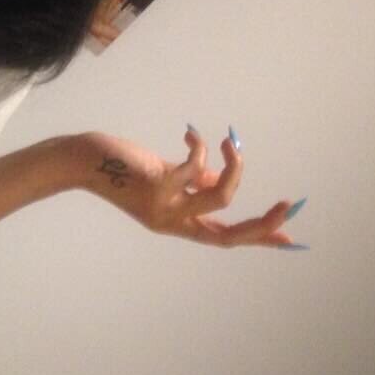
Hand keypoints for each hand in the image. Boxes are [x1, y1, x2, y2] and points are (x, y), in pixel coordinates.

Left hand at [76, 128, 302, 247]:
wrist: (82, 162)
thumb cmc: (121, 168)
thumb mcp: (161, 178)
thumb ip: (192, 182)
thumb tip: (221, 175)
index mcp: (176, 222)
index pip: (225, 238)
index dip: (259, 239)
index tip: (292, 240)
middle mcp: (172, 221)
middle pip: (231, 235)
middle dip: (265, 224)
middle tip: (289, 204)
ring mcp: (164, 206)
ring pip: (222, 197)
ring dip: (237, 168)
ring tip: (232, 144)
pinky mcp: (157, 184)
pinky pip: (196, 167)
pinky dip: (200, 147)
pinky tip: (192, 134)